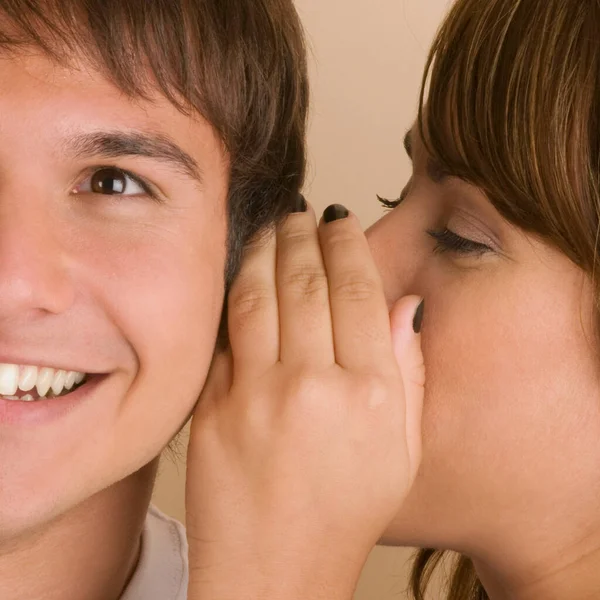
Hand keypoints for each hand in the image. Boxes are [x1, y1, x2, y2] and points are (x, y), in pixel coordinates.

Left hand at [186, 201, 424, 599]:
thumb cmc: (344, 516)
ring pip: (259, 292)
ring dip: (267, 248)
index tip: (342, 220)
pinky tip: (242, 271)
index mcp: (369, 395)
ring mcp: (255, 395)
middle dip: (306, 233)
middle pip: (307, 280)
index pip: (358, 290)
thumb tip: (403, 307)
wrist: (273, 573)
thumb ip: (409, 373)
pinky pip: (224, 332)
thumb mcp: (402, 452)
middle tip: (306, 213)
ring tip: (274, 228)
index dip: (348, 244)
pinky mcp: (212, 408)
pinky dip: (234, 292)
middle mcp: (313, 386)